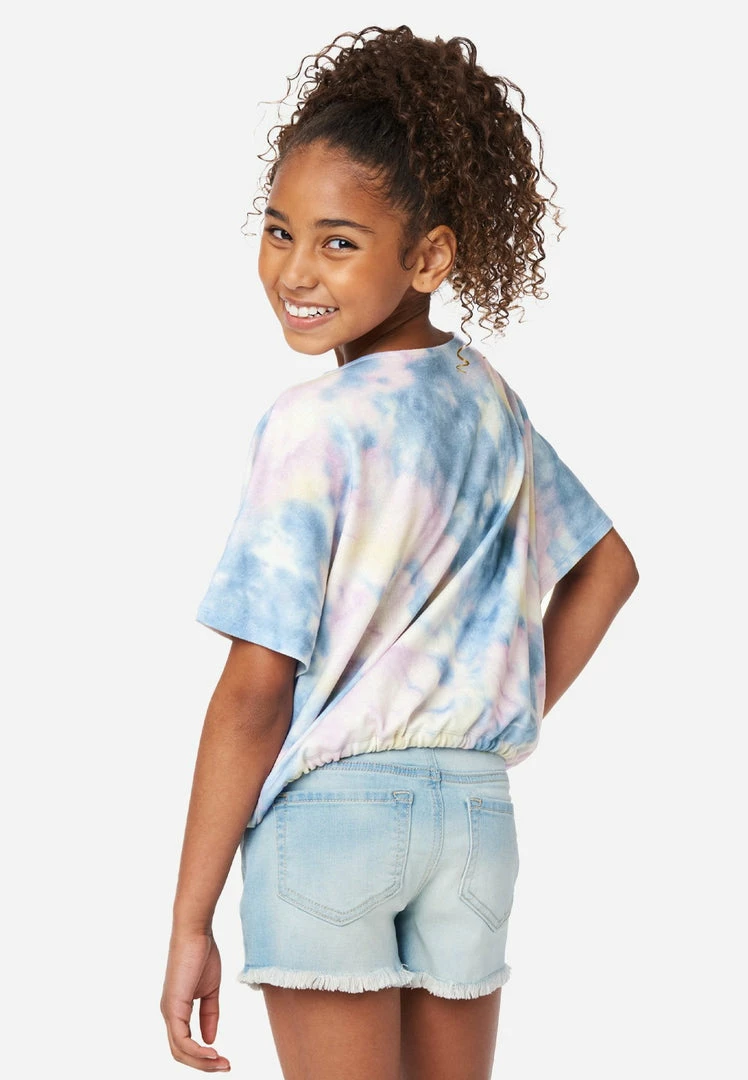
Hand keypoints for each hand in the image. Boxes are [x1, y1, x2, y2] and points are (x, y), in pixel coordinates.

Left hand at [160, 929, 230, 1071]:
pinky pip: (182, 1039)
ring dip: (202, 1062)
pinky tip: (213, 1052)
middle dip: (203, 1065)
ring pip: (180, 1051)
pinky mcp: (173, 1006)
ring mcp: (169, 1011)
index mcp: (177, 1010)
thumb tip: (210, 1040)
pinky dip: (197, 1050)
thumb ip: (209, 1015)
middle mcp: (169, 1014)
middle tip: (226, 1067)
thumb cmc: (202, 954)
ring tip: (223, 1063)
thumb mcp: (210, 990)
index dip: (204, 1056)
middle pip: (180, 1053)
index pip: (185, 1044)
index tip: (225, 1060)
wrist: (196, 932)